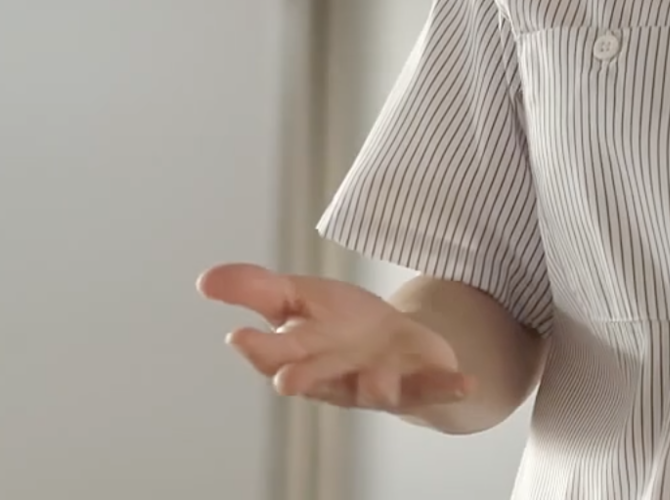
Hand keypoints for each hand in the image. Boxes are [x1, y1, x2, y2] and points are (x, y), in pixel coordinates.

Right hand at [198, 262, 473, 412]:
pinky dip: (450, 388)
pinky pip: (435, 389)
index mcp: (303, 352)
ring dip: (372, 385)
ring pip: (372, 389)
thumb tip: (204, 280)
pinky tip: (465, 382)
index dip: (258, 349)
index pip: (274, 352)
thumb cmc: (342, 327)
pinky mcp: (420, 383)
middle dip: (301, 377)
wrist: (400, 348)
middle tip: (284, 379)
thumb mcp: (299, 298)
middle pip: (316, 377)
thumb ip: (254, 290)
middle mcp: (337, 374)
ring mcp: (380, 381)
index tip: (240, 337)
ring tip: (373, 379)